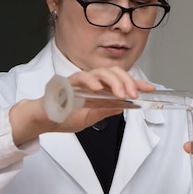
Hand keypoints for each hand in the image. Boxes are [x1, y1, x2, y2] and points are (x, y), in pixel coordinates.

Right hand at [10, 66, 153, 143]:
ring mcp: (79, 81)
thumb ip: (107, 109)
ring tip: (121, 93)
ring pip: (101, 72)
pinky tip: (98, 89)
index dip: (137, 83)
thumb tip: (125, 105)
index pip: (121, 82)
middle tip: (134, 94)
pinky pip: (80, 77)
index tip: (150, 88)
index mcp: (99, 89)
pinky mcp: (66, 83)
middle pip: (114, 73)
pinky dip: (90, 81)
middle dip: (127, 82)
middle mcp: (91, 82)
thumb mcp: (92, 117)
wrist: (41, 121)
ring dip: (113, 82)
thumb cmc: (64, 117)